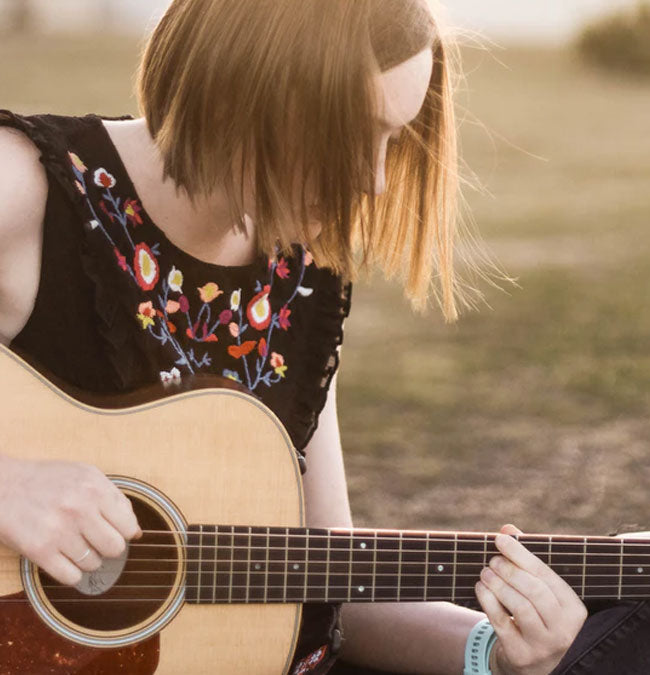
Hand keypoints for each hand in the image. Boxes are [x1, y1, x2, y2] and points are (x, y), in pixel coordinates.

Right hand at [0, 455, 141, 585]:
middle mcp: (80, 508)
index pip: (129, 526)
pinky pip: (71, 577)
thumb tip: (136, 531)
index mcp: (95, 487)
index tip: (115, 531)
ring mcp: (59, 531)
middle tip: (96, 541)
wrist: (2, 485)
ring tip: (74, 545)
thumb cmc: (47, 480)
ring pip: (93, 564)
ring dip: (87, 559)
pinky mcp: (39, 551)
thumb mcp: (85, 475)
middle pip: (115, 548)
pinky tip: (64, 560)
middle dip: (108, 548)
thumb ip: (114, 498)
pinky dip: (71, 573)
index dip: (124, 532)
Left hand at [474, 523, 587, 674]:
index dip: (520, 554)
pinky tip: (480, 588)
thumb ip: (525, 560)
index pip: (546, 575)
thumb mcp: (539, 591)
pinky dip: (488, 601)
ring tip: (485, 572)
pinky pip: (502, 623)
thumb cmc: (536, 615)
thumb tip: (507, 529)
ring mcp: (544, 646)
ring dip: (497, 584)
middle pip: (534, 591)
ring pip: (519, 607)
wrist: (533, 663)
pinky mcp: (522, 656)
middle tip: (492, 560)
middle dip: (509, 570)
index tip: (500, 539)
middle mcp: (564, 629)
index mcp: (573, 609)